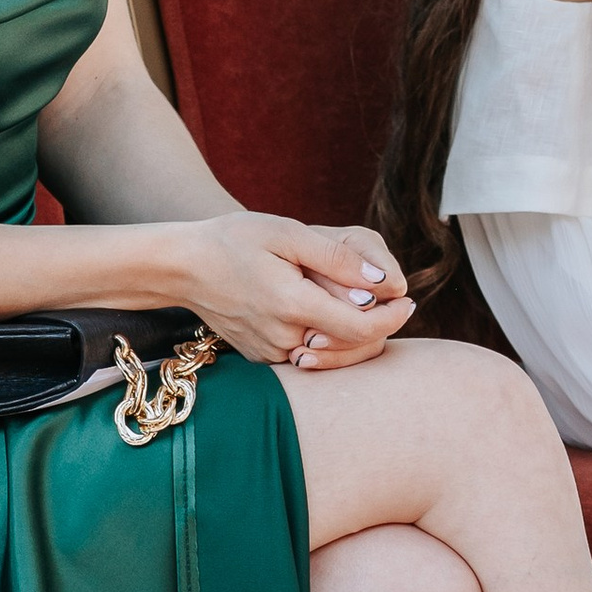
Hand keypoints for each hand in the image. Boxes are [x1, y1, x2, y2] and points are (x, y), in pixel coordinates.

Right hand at [171, 213, 413, 370]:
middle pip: (351, 348)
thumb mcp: (287, 233)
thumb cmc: (235, 239)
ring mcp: (269, 352)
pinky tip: (327, 310)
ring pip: (330, 355)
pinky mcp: (262, 357)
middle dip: (378, 326)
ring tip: (361, 301)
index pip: (362, 329)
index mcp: (291, 305)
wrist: (183, 266)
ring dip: (353, 334)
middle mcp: (282, 338)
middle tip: (394, 300)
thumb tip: (383, 281)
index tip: (408, 300)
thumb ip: (336, 258)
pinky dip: (326, 338)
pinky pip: (307, 354)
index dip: (393, 317)